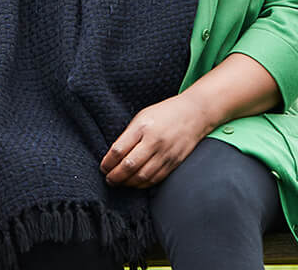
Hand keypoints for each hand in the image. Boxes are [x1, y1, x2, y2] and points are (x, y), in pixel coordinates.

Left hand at [101, 95, 215, 187]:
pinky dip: (142, 184)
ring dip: (127, 183)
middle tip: (108, 179)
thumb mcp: (142, 117)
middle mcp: (154, 141)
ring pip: (142, 176)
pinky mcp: (174, 162)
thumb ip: (128, 136)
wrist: (194, 114)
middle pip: (129, 166)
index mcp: (143, 127)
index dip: (107, 163)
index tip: (103, 167)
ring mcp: (166, 153)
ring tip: (119, 183)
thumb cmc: (165, 113)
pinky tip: (135, 183)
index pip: (119, 150)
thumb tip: (113, 157)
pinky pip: (155, 179)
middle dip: (115, 176)